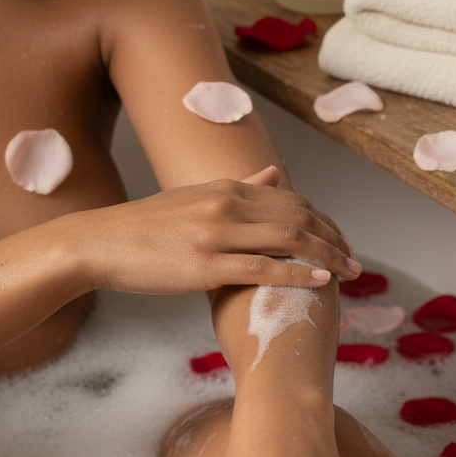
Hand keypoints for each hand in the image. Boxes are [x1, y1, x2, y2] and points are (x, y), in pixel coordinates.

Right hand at [78, 166, 360, 295]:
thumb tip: (275, 175)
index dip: (324, 219)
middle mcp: (227, 204)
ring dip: (327, 255)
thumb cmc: (144, 227)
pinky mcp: (205, 265)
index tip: (341, 239)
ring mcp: (217, 234)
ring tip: (351, 271)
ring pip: (289, 240)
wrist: (99, 243)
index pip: (291, 199)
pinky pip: (263, 268)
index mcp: (225, 188)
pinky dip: (298, 273)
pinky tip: (321, 281)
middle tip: (357, 259)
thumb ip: (239, 188)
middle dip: (334, 238)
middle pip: (299, 217)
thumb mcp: (195, 197)